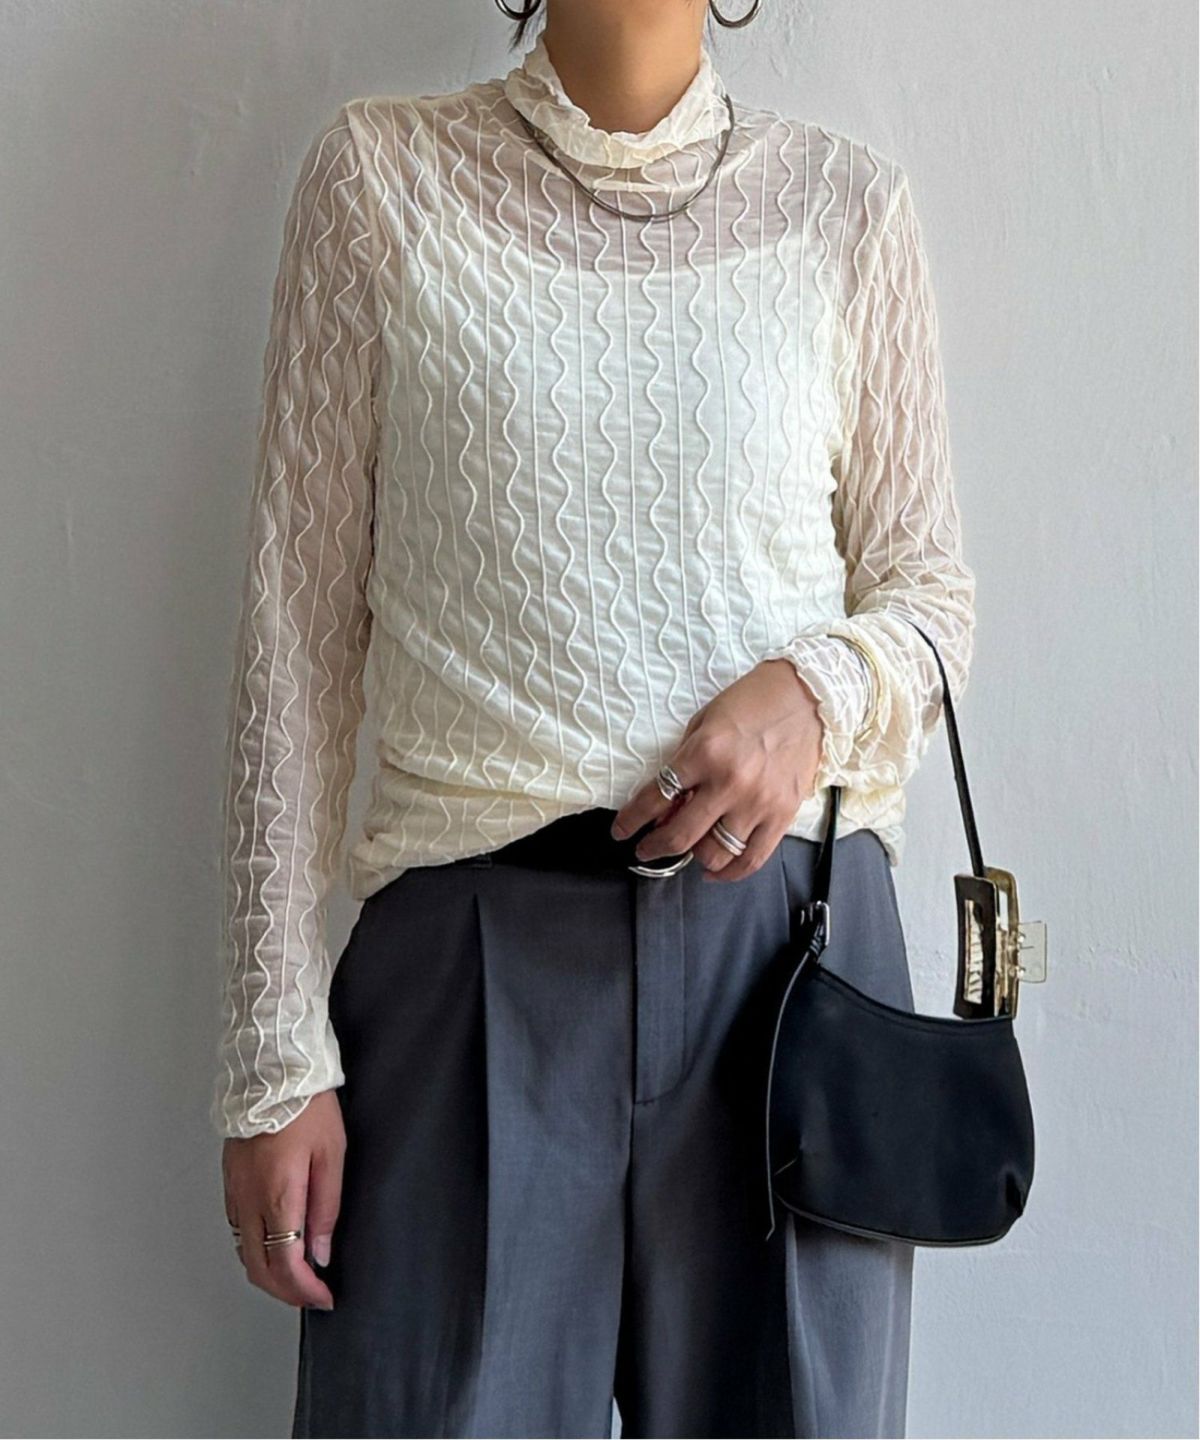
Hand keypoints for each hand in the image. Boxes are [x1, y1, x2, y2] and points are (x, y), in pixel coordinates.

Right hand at [222, 1088, 344, 1310]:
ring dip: (268, 1274)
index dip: (305, 1290)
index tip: (324, 1297)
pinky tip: (275, 1246)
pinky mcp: (230, 1182)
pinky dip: (255, 1250)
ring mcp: (235, 1191)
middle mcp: (248, 1199)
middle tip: (312, 1296)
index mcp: (277, 1194)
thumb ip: (326, 1208)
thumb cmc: (307, 1106)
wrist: (272, 1071)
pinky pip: (238, 1230)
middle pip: (258, 1268)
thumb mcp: (332, 1154)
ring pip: (243, 1253)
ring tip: (297, 1277)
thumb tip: (320, 1252)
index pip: (285, 1264)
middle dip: (285, 1292)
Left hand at [611, 659, 823, 881]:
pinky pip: (752, 860)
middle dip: (654, 848)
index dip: (631, 820)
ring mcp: (758, 803)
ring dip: (692, 857)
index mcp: (705, 753)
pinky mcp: (783, 816)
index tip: (621, 831)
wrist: (807, 698)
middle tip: (645, 850)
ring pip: (714, 855)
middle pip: (680, 836)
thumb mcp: (704, 722)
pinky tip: (714, 871)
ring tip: (687, 849)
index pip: (656, 798)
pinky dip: (729, 874)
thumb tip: (665, 807)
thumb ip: (683, 764)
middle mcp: (730, 783)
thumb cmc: (751, 703)